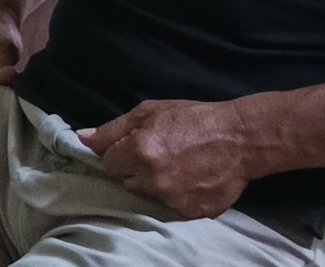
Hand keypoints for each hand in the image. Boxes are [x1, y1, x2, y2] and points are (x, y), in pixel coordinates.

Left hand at [77, 99, 256, 219]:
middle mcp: (153, 180)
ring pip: (147, 196)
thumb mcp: (151, 111)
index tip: (136, 147)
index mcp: (139, 151)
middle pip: (126, 182)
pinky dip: (177, 196)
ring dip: (156, 184)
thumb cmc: (195, 118)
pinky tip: (191, 179)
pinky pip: (171, 207)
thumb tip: (82, 138)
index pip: (108, 164)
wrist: (241, 138)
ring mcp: (172, 200)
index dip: (120, 154)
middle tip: (160, 154)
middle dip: (136, 170)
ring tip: (178, 166)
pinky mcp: (190, 213)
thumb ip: (113, 129)